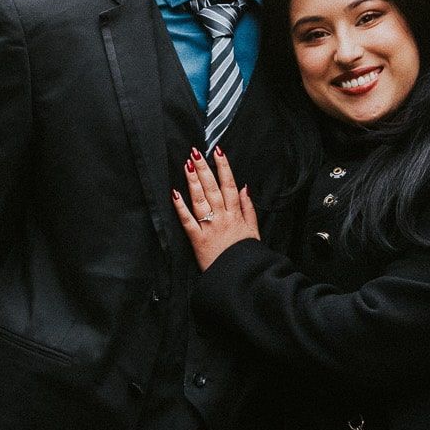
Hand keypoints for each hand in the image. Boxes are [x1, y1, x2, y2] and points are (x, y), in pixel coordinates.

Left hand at [171, 146, 260, 268]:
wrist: (241, 277)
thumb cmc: (246, 255)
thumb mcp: (254, 231)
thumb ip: (249, 208)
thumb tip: (245, 188)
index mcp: (236, 215)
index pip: (229, 185)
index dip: (223, 167)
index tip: (217, 152)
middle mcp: (223, 218)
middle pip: (212, 188)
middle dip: (204, 169)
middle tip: (195, 152)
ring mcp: (210, 228)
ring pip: (200, 200)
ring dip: (193, 181)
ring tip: (187, 165)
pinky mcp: (198, 240)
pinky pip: (188, 221)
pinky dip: (181, 207)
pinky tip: (175, 193)